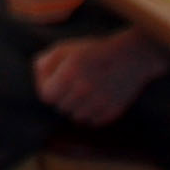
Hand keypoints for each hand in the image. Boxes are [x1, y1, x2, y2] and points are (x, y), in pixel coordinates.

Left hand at [32, 31, 169, 125]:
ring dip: (76, 107)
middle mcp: (83, 90)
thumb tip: (38, 80)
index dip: (47, 89)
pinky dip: (91, 113)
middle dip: (62, 97)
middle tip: (71, 85)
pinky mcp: (112, 112)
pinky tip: (94, 100)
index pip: (46, 96)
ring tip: (83, 93)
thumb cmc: (93, 50)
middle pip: (60, 107)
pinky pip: (92, 121)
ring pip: (75, 117)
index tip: (54, 83)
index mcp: (69, 73)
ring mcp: (99, 103)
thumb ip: (45, 63)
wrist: (131, 57)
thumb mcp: (64, 48)